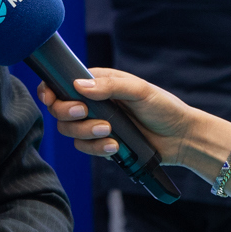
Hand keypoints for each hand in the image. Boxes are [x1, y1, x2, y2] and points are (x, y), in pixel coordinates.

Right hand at [36, 68, 197, 164]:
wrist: (181, 138)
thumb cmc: (163, 107)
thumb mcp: (139, 90)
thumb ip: (110, 86)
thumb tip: (78, 85)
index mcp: (98, 83)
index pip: (62, 83)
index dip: (50, 90)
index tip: (51, 97)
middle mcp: (93, 103)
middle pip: (60, 110)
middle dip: (67, 113)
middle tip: (84, 112)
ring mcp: (96, 124)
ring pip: (70, 131)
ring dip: (85, 132)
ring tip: (109, 132)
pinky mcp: (103, 143)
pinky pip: (86, 148)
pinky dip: (97, 148)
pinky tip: (116, 146)